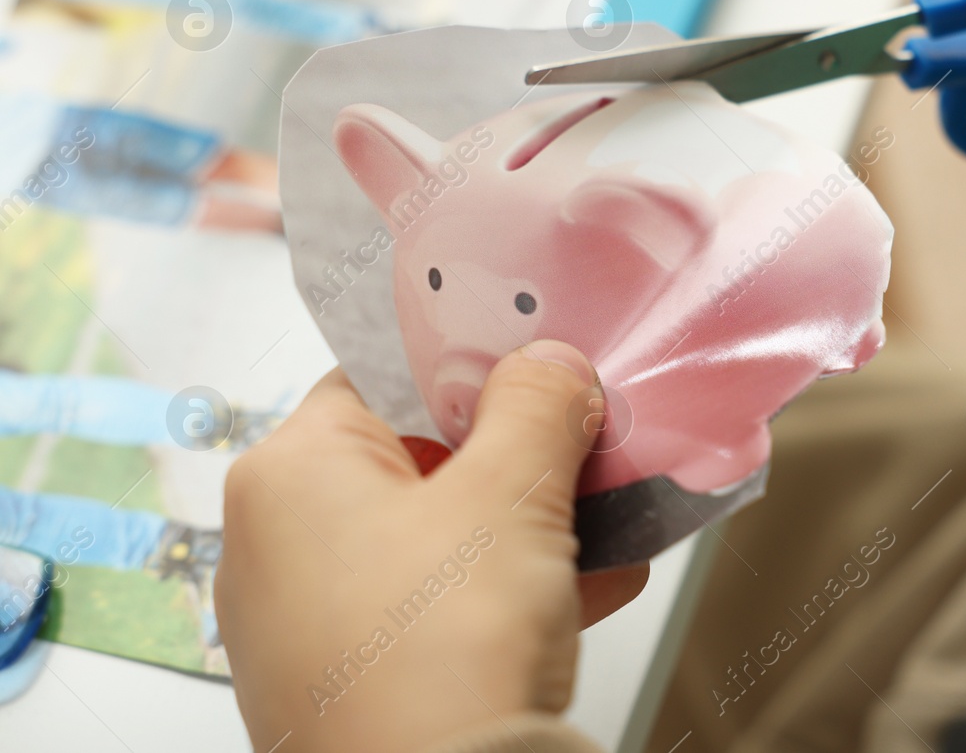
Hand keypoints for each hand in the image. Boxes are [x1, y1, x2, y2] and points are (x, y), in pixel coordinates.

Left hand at [216, 341, 647, 752]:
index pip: (383, 376)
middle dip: (519, 455)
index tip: (542, 365)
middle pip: (418, 458)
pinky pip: (436, 607)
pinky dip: (507, 591)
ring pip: (437, 538)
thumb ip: (536, 405)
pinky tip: (587, 589)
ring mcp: (311, 622)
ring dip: (529, 526)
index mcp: (290, 475)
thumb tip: (546, 365)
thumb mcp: (513, 495)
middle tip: (587, 446)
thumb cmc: (446, 654)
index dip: (472, 364)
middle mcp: (278, 544)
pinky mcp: (352, 680)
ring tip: (608, 521)